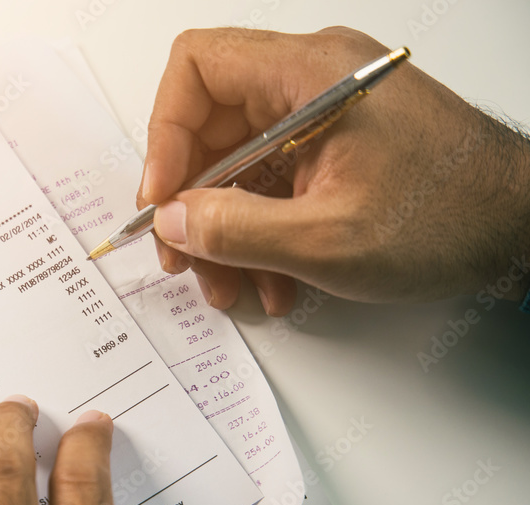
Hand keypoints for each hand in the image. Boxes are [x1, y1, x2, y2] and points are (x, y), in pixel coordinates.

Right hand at [140, 27, 529, 315]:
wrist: (524, 225)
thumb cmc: (454, 215)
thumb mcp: (327, 239)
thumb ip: (235, 230)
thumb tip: (173, 219)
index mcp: (310, 74)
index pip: (198, 68)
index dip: (164, 132)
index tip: (162, 195)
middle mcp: (313, 80)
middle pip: (211, 124)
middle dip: (191, 199)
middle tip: (182, 253)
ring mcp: (323, 113)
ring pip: (238, 163)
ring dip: (224, 229)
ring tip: (231, 284)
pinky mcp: (334, 145)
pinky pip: (272, 181)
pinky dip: (260, 230)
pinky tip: (272, 278)